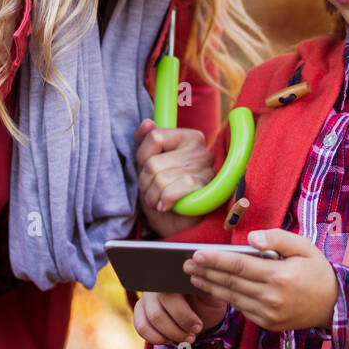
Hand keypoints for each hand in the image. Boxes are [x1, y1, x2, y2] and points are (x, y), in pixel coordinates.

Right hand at [132, 290, 227, 345]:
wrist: (202, 313)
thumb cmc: (207, 302)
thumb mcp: (211, 296)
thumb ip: (205, 288)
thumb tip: (199, 281)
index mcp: (176, 276)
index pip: (171, 292)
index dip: (183, 315)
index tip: (198, 326)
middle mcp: (158, 283)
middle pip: (161, 309)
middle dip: (179, 326)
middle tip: (195, 332)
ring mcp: (147, 296)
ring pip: (152, 319)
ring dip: (171, 334)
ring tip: (187, 338)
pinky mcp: (140, 310)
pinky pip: (141, 327)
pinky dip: (157, 338)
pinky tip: (170, 339)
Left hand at [134, 119, 213, 236]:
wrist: (179, 224)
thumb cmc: (165, 191)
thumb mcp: (150, 164)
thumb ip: (146, 142)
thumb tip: (147, 123)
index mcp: (188, 138)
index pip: (155, 136)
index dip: (142, 157)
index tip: (146, 169)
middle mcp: (201, 150)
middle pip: (153, 162)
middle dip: (145, 182)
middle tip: (153, 191)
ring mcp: (205, 169)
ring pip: (160, 178)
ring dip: (152, 196)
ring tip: (159, 200)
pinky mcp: (205, 189)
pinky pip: (173, 190)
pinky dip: (164, 200)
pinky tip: (166, 205)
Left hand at [184, 229, 337, 332]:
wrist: (333, 304)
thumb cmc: (316, 270)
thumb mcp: (304, 247)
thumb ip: (277, 238)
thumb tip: (251, 238)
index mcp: (279, 275)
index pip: (239, 266)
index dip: (215, 260)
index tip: (196, 254)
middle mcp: (271, 297)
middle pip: (231, 282)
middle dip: (206, 272)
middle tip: (186, 264)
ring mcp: (268, 313)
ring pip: (232, 298)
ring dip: (210, 287)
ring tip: (194, 277)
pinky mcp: (267, 323)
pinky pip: (241, 309)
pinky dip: (226, 298)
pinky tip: (215, 289)